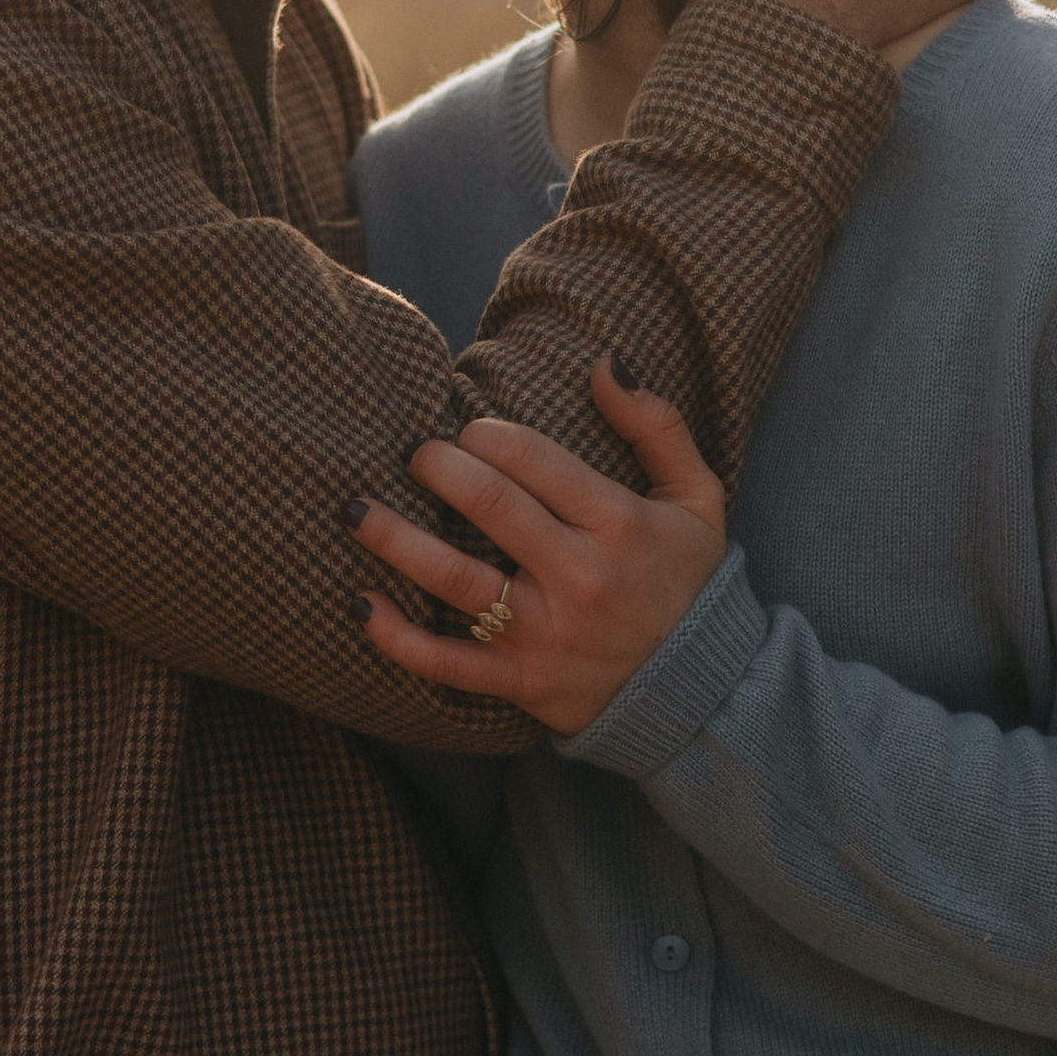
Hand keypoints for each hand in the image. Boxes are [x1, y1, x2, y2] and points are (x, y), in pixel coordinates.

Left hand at [345, 359, 726, 735]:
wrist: (703, 694)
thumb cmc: (689, 582)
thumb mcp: (697, 498)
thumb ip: (656, 425)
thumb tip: (607, 361)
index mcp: (619, 523)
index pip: (532, 459)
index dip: (485, 433)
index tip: (468, 432)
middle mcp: (580, 577)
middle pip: (489, 505)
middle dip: (438, 466)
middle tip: (414, 454)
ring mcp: (545, 634)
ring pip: (453, 579)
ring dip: (393, 539)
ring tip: (353, 510)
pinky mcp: (521, 682)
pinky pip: (446, 663)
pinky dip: (396, 638)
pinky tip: (361, 605)